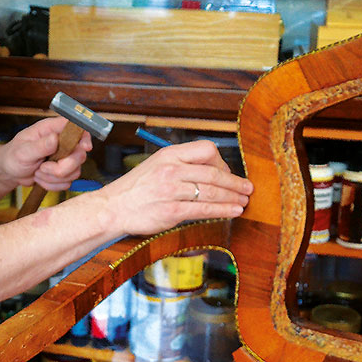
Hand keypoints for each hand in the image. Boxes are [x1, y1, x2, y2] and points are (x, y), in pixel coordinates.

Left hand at [2, 116, 92, 189]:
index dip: (84, 137)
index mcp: (52, 130)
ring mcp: (65, 158)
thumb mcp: (23, 150)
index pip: (77, 127)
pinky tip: (40, 178)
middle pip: (79, 155)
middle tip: (43, 167)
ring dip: (54, 177)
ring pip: (75, 171)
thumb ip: (41, 145)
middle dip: (62, 167)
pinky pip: (67, 182)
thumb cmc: (13, 156)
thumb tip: (55, 138)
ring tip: (38, 171)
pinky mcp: (64, 172)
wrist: (9, 171)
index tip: (84, 148)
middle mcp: (62, 142)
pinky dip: (52, 184)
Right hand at [96, 140, 252, 236]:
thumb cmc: (137, 188)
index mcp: (169, 154)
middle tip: (248, 188)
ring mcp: (171, 190)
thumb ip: (182, 165)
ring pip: (212, 192)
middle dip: (235, 182)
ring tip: (244, 201)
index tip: (229, 172)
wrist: (113, 207)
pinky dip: (222, 210)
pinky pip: (204, 210)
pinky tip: (233, 211)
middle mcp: (171, 169)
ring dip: (232, 197)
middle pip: (214, 173)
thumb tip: (212, 171)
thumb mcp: (157, 165)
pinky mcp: (171, 211)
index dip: (223, 162)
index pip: (206, 150)